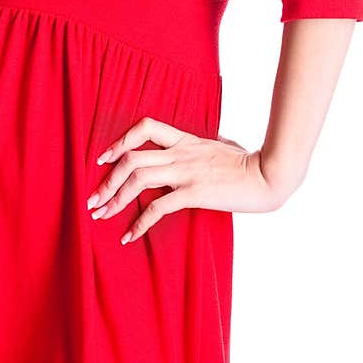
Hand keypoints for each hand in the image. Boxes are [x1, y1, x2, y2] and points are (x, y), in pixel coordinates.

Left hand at [85, 116, 285, 244]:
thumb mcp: (223, 147)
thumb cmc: (250, 163)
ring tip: (101, 216)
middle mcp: (181, 153)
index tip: (103, 158)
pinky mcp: (195, 192)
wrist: (270, 174)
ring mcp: (186, 171)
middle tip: (92, 200)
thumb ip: (207, 147)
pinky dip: (140, 222)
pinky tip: (130, 236)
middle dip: (107, 180)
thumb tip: (210, 145)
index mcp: (186, 140)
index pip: (145, 127)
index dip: (120, 140)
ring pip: (138, 178)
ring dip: (114, 198)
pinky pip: (158, 207)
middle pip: (131, 158)